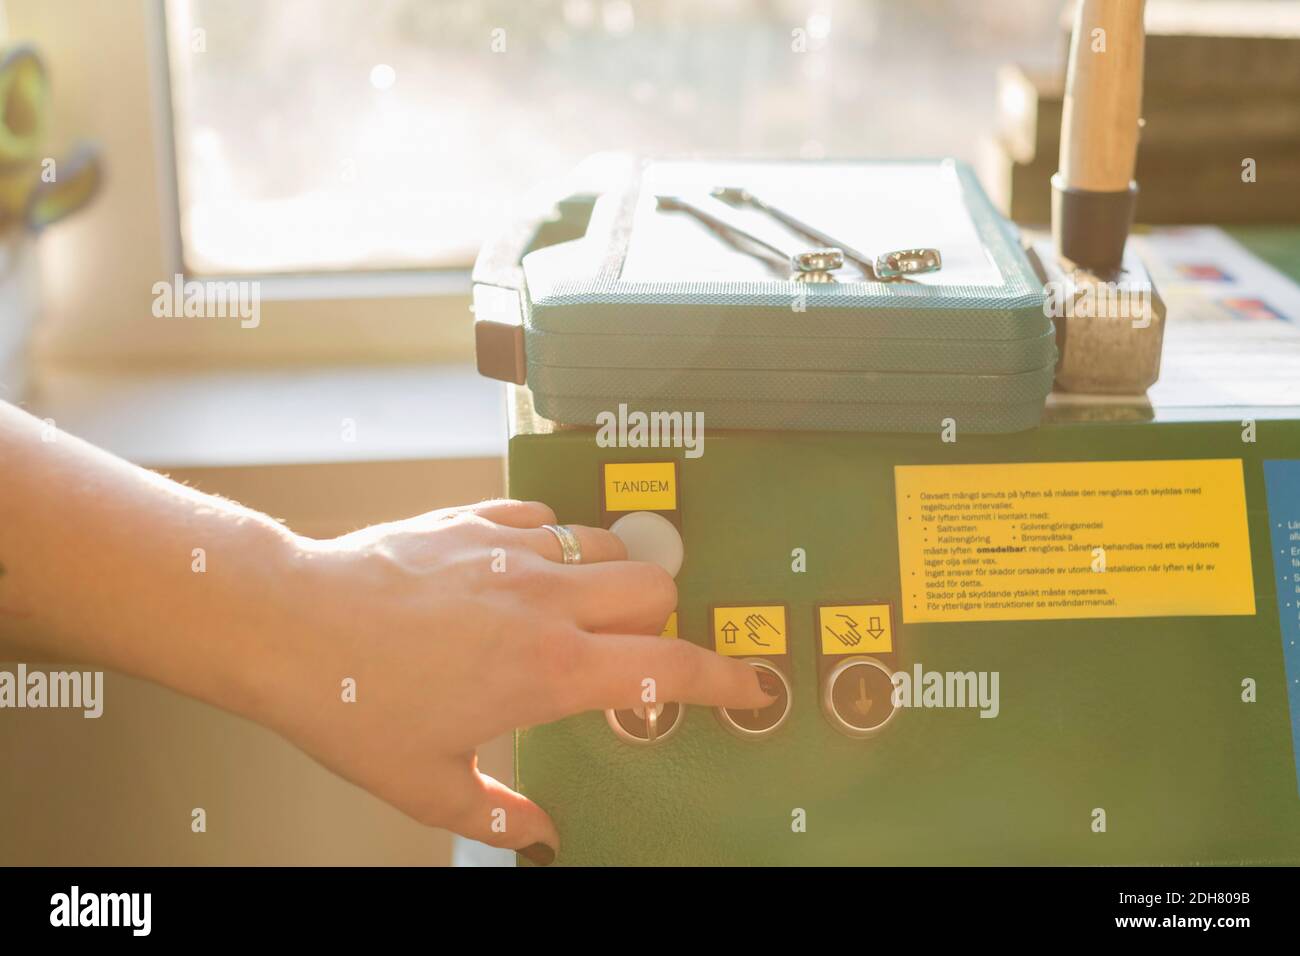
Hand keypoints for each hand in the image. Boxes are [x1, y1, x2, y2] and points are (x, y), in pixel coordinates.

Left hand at [251, 499, 774, 863]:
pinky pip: (546, 519)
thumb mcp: (427, 784)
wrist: (289, 624)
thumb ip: (498, 814)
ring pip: (608, 546)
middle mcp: (547, 603)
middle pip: (656, 589)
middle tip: (631, 648)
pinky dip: (552, 544)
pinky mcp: (477, 520)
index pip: (667, 669)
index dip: (722, 677)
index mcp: (550, 671)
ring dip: (612, 576)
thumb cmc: (355, 707)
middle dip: (661, 620)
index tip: (750, 682)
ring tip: (580, 605)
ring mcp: (514, 552)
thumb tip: (539, 836)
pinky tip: (520, 570)